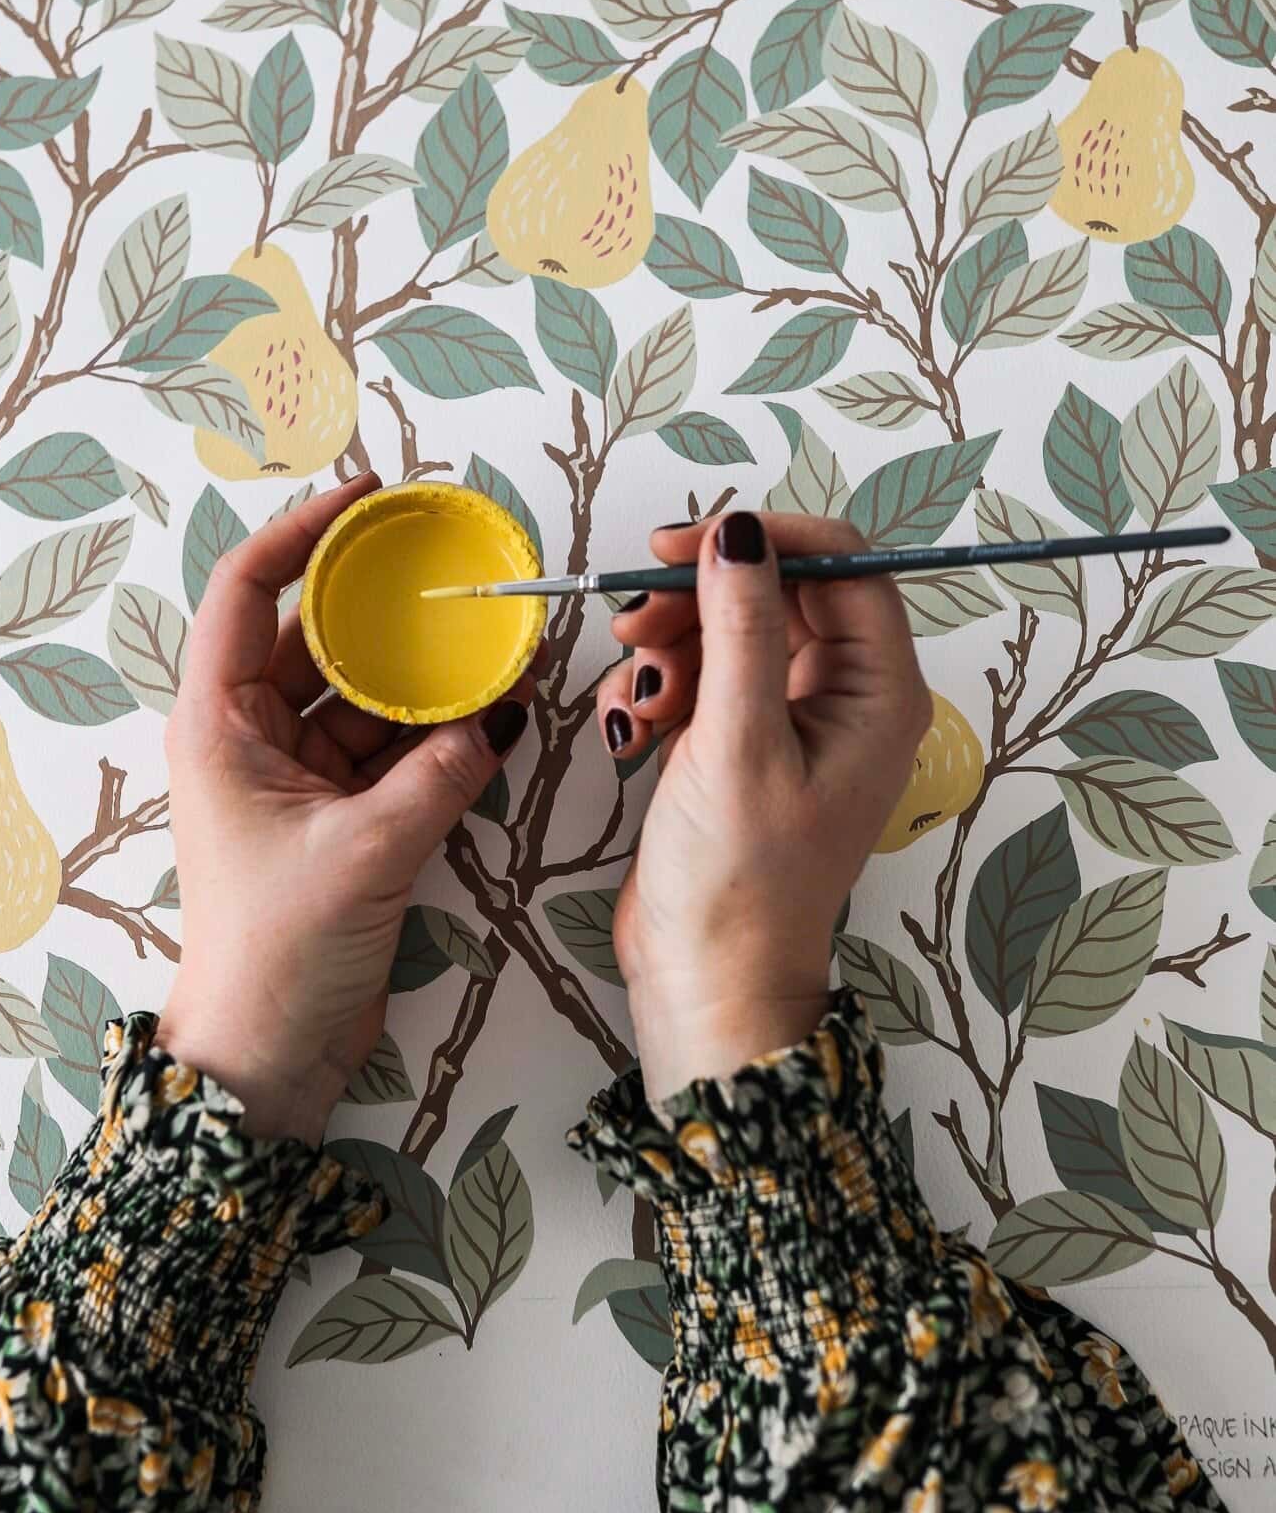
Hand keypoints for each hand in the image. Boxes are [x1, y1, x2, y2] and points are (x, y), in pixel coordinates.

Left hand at [156, 474, 536, 1141]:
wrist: (266, 1058)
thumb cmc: (277, 955)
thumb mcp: (365, 853)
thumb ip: (438, 776)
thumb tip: (497, 721)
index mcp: (218, 723)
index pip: (247, 589)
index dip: (302, 530)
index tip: (370, 496)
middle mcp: (249, 736)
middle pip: (316, 636)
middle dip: (384, 606)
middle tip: (452, 569)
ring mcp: (293, 777)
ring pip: (362, 694)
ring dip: (422, 676)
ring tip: (493, 646)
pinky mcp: (335, 817)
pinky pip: (388, 748)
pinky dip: (434, 733)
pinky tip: (492, 716)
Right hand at [598, 511, 930, 1097]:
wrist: (706, 980)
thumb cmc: (741, 880)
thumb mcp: (737, 741)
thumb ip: (740, 625)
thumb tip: (740, 532)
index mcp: (879, 691)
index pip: (841, 564)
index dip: (764, 541)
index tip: (683, 546)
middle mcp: (845, 695)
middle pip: (775, 590)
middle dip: (699, 597)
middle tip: (636, 621)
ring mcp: (790, 717)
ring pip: (727, 628)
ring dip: (670, 646)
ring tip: (639, 699)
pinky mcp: (740, 739)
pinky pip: (700, 673)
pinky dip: (660, 687)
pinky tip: (635, 731)